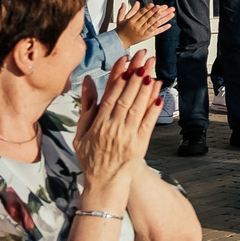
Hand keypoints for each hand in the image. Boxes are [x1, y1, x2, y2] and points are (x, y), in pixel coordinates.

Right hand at [71, 55, 159, 200]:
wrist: (105, 183)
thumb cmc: (91, 156)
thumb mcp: (81, 132)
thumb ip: (86, 106)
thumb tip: (89, 80)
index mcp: (98, 124)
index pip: (110, 95)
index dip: (119, 76)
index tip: (125, 59)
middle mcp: (113, 128)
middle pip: (126, 97)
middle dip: (135, 75)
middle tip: (143, 57)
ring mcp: (128, 136)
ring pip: (138, 106)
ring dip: (146, 86)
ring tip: (151, 68)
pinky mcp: (140, 143)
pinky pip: (149, 122)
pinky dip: (153, 106)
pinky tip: (159, 92)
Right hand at [114, 2, 174, 47]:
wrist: (120, 42)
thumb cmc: (121, 30)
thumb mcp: (120, 19)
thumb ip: (125, 10)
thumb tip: (135, 2)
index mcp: (131, 21)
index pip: (140, 13)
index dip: (147, 9)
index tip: (152, 4)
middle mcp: (137, 26)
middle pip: (148, 18)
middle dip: (156, 12)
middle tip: (163, 7)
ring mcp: (142, 32)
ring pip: (154, 24)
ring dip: (162, 19)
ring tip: (169, 14)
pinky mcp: (146, 36)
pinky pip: (156, 32)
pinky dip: (162, 28)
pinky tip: (168, 25)